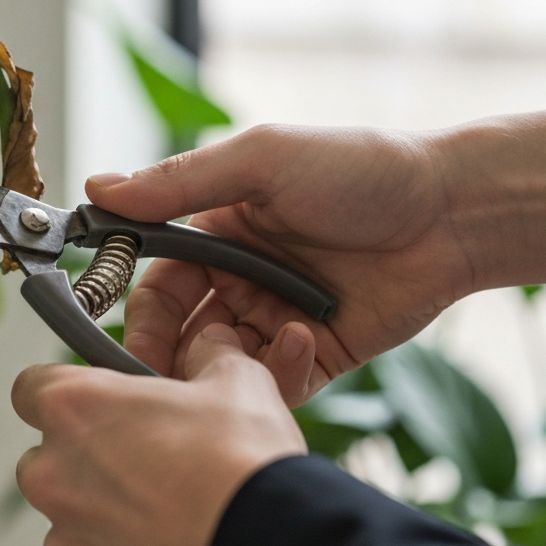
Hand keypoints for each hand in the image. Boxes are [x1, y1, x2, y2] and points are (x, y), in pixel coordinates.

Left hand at [12, 323, 305, 545]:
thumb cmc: (242, 466)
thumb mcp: (235, 380)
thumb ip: (208, 353)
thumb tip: (211, 343)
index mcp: (76, 406)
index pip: (31, 386)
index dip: (63, 391)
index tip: (94, 399)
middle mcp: (55, 470)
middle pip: (46, 453)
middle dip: (83, 453)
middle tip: (141, 453)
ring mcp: (66, 534)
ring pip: (67, 511)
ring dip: (98, 505)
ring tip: (160, 504)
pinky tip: (162, 541)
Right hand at [87, 108, 545, 402]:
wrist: (449, 209)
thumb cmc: (354, 168)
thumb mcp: (259, 161)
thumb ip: (177, 183)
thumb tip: (97, 188)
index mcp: (216, 231)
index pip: (153, 280)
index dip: (131, 305)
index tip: (104, 329)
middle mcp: (239, 279)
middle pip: (178, 333)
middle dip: (161, 357)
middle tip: (155, 378)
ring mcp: (275, 320)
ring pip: (219, 368)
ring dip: (218, 370)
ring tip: (232, 360)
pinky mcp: (315, 356)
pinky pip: (274, 385)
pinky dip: (274, 375)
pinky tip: (299, 337)